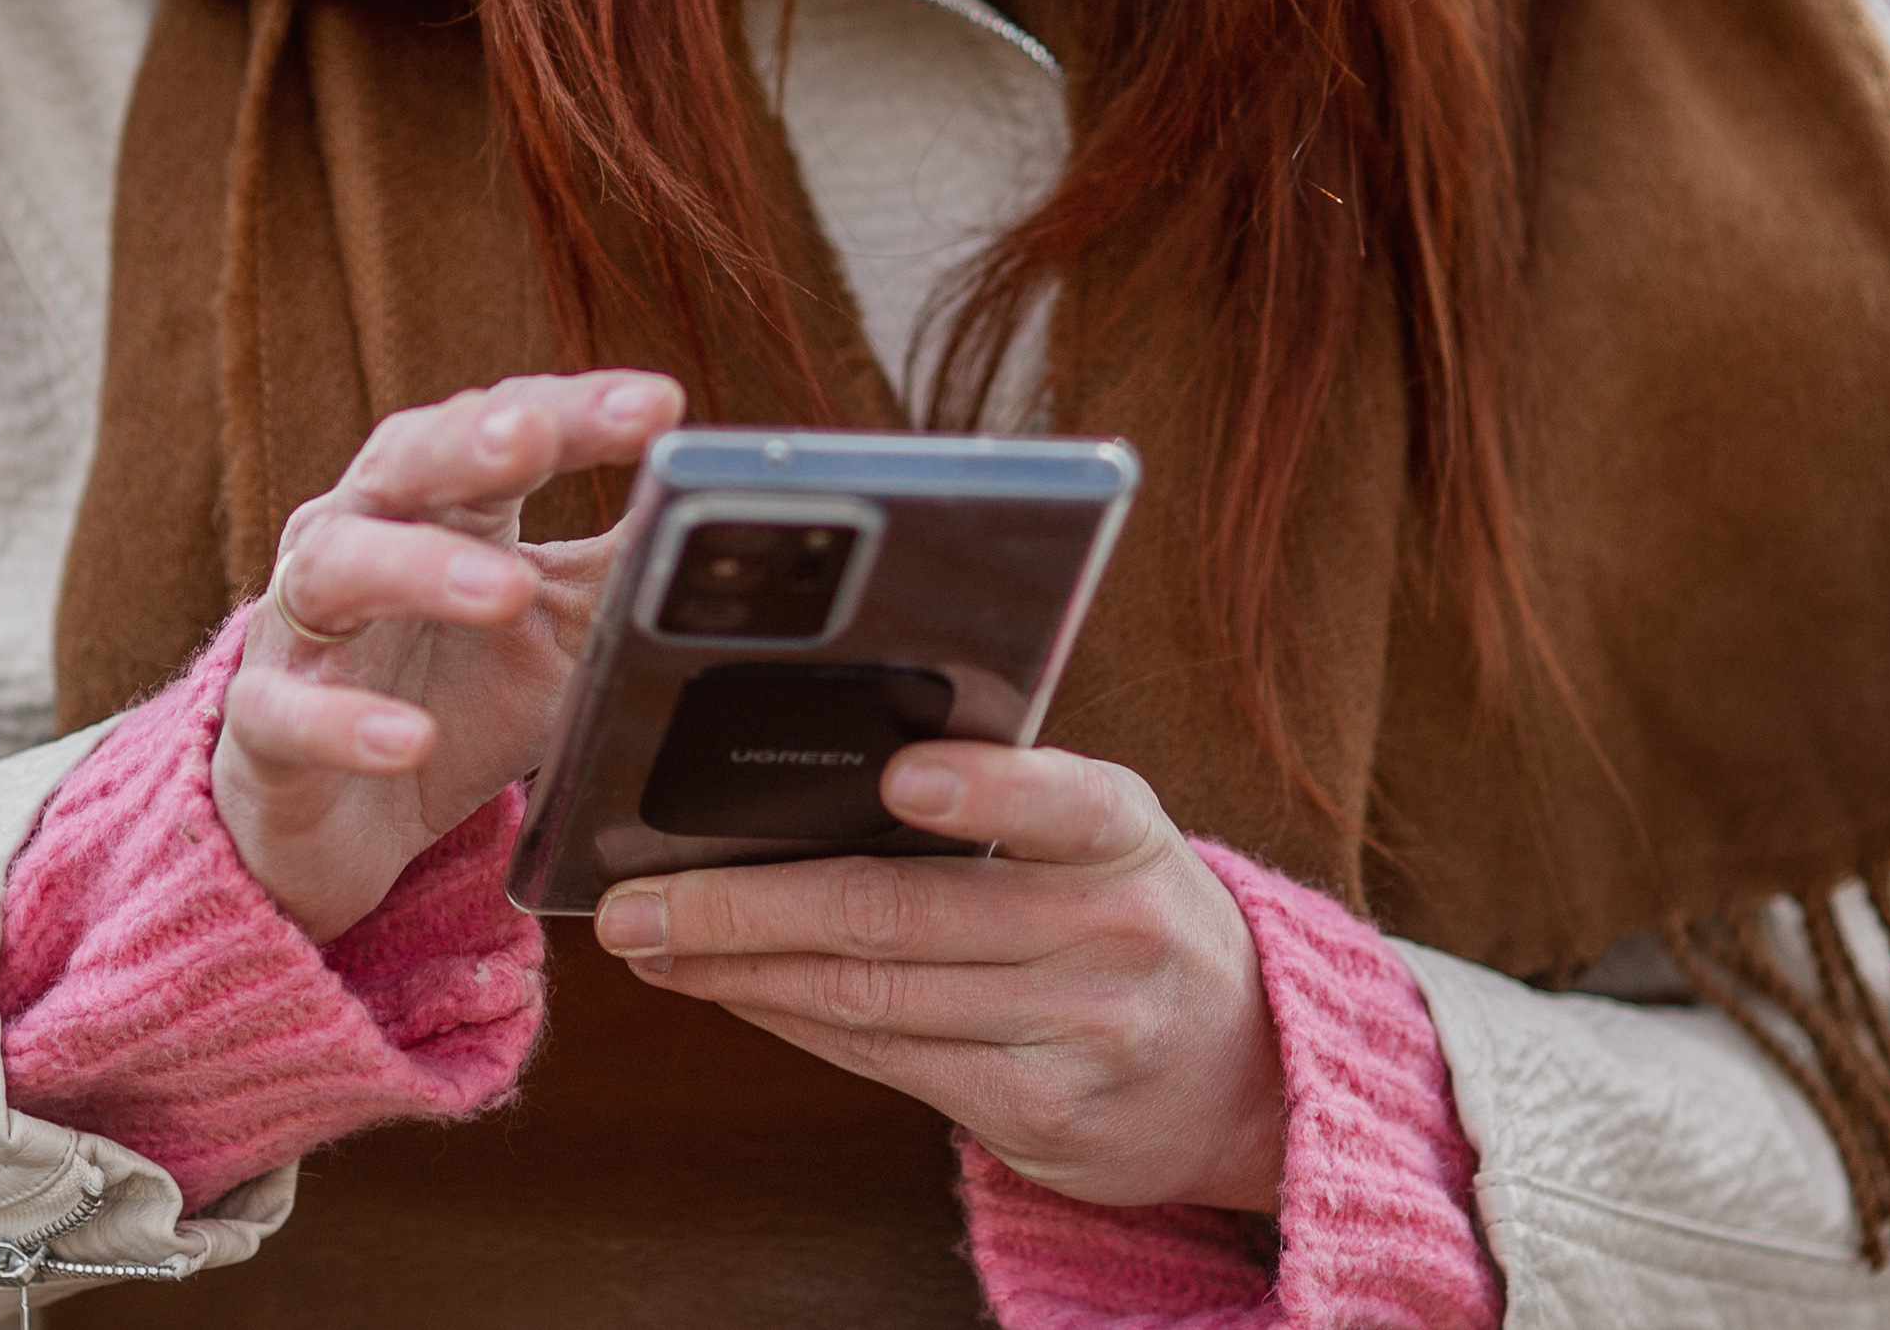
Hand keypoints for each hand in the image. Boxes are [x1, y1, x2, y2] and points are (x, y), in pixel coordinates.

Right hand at [210, 367, 683, 943]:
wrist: (347, 826)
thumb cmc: (456, 698)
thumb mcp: (561, 635)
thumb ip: (626, 572)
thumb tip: (724, 521)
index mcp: (440, 503)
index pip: (506, 429)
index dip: (578, 411)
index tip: (661, 403)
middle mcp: (359, 534)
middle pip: (406, 460)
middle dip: (471, 442)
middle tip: (538, 435)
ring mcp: (301, 627)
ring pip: (340, 567)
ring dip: (422, 571)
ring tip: (506, 588)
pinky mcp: (263, 725)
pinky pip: (292, 714)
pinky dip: (351, 724)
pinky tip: (411, 738)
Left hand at [592, 741, 1285, 1213]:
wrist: (1248, 1065)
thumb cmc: (1132, 906)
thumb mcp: (1104, 830)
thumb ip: (1002, 797)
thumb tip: (823, 770)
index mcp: (1125, 830)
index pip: (1063, 800)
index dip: (985, 790)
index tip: (902, 775)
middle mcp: (1109, 932)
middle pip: (900, 915)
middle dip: (747, 904)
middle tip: (640, 898)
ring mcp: (1078, 1037)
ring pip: (871, 1000)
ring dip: (738, 970)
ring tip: (652, 943)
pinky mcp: (1042, 1120)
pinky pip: (886, 1062)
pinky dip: (791, 1020)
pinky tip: (731, 990)